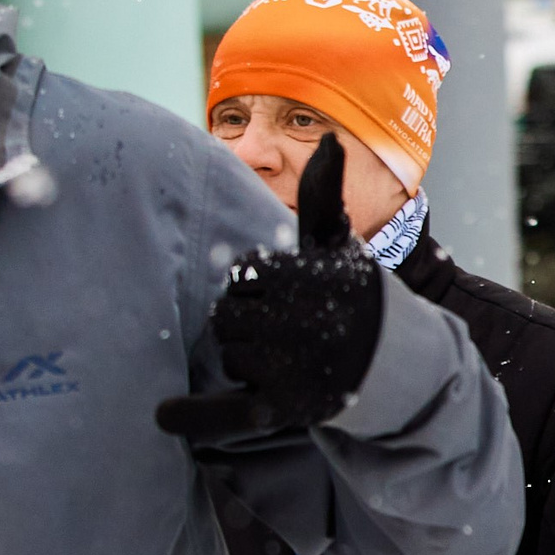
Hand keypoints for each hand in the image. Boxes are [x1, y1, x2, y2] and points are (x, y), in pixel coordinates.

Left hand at [156, 133, 384, 439]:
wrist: (391, 360)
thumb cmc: (354, 293)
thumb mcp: (340, 243)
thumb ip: (324, 195)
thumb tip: (332, 139)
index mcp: (301, 277)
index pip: (241, 277)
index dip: (256, 286)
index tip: (279, 294)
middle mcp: (295, 322)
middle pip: (227, 318)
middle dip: (245, 322)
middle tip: (277, 329)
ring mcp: (289, 368)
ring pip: (228, 357)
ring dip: (243, 358)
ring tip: (281, 358)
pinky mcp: (285, 408)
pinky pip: (226, 411)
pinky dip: (193, 415)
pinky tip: (163, 414)